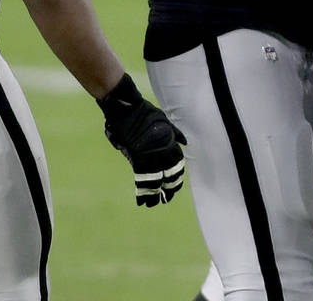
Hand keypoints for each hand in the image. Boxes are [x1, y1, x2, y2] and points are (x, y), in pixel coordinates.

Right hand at [97, 74, 186, 207]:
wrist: (127, 110)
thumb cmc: (145, 114)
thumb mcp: (165, 121)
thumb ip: (175, 133)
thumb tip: (185, 142)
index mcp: (169, 142)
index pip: (177, 163)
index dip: (176, 176)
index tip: (175, 185)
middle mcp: (161, 151)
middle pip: (168, 174)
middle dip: (169, 187)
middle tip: (168, 198)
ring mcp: (149, 155)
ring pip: (155, 180)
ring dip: (155, 194)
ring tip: (155, 204)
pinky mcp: (135, 158)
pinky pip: (141, 179)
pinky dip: (142, 191)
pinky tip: (142, 201)